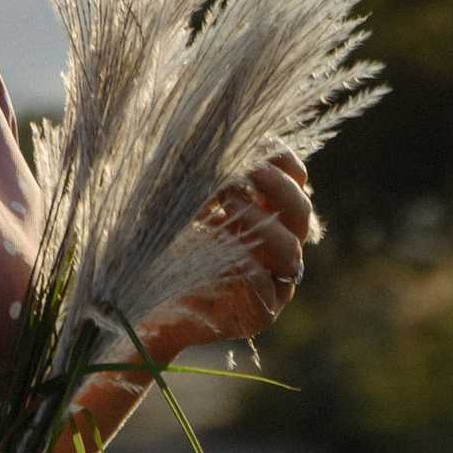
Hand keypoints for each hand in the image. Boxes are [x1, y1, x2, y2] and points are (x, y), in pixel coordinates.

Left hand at [144, 149, 317, 363]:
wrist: (151, 307)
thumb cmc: (169, 249)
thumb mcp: (187, 206)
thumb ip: (207, 180)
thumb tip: (212, 140)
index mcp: (270, 216)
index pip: (297, 181)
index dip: (284, 160)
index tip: (261, 143)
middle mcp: (280, 248)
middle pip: (301, 211)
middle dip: (278, 187)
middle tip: (251, 169)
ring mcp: (275, 283)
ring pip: (291, 248)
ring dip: (261, 221)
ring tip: (227, 203)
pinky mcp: (261, 312)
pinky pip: (266, 284)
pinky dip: (246, 261)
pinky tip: (218, 242)